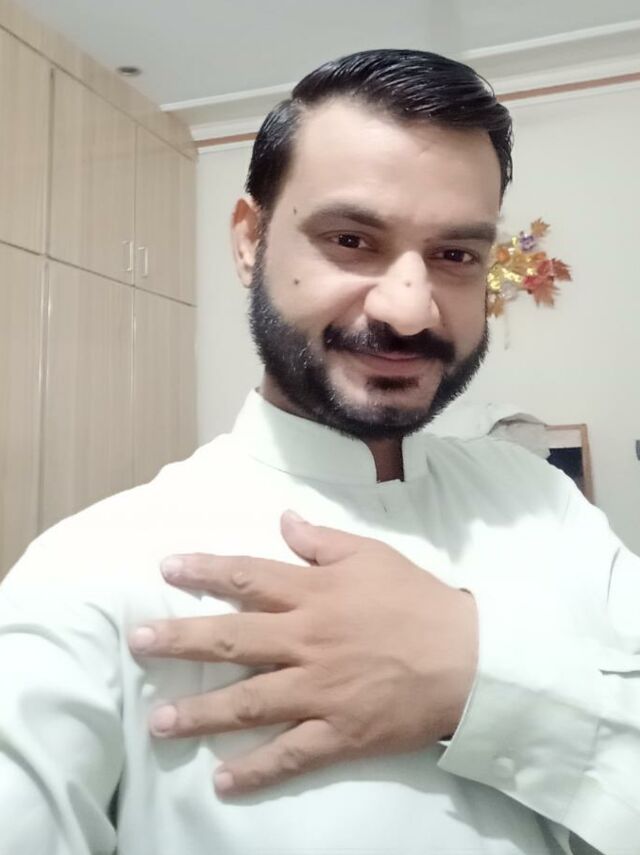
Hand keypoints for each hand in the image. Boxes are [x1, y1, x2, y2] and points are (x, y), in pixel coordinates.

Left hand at [129, 513, 477, 793]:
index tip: (166, 568)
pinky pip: (291, 753)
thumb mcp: (373, 556)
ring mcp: (320, 690)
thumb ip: (323, 541)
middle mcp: (307, 641)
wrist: (469, 658)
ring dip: (202, 712)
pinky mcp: (339, 732)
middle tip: (139, 643)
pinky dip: (256, 770)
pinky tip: (222, 781)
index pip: (248, 577)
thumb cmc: (418, 601)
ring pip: (250, 701)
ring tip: (160, 722)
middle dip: (181, 640)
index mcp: (315, 594)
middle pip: (234, 639)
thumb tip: (284, 519)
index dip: (205, 570)